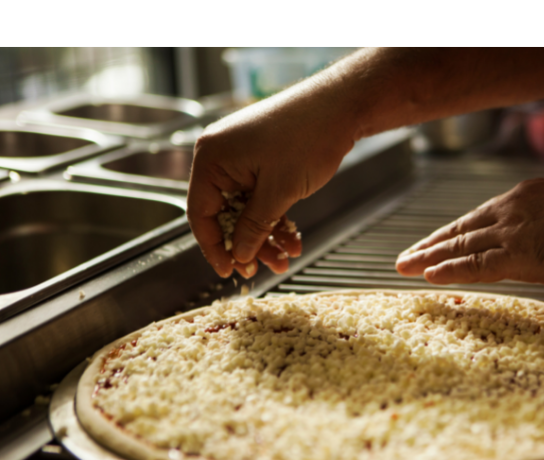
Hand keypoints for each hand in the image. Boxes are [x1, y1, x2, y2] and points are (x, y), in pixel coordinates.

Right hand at [185, 90, 355, 277]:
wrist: (343, 105)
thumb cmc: (309, 135)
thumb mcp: (279, 191)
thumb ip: (254, 227)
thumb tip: (238, 254)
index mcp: (211, 159)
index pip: (200, 213)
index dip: (214, 246)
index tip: (229, 270)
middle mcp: (220, 156)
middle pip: (224, 212)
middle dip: (245, 244)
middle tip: (259, 269)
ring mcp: (240, 156)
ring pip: (245, 207)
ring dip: (263, 234)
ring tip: (283, 258)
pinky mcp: (260, 157)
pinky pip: (259, 195)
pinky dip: (274, 216)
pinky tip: (291, 238)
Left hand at [394, 177, 543, 285]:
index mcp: (529, 198)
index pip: (482, 217)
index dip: (457, 231)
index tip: (438, 240)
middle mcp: (513, 210)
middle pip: (462, 230)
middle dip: (432, 244)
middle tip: (407, 255)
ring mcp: (512, 232)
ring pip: (460, 247)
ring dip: (429, 257)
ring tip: (404, 266)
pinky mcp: (518, 255)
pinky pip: (474, 266)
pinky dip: (449, 271)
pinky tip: (429, 276)